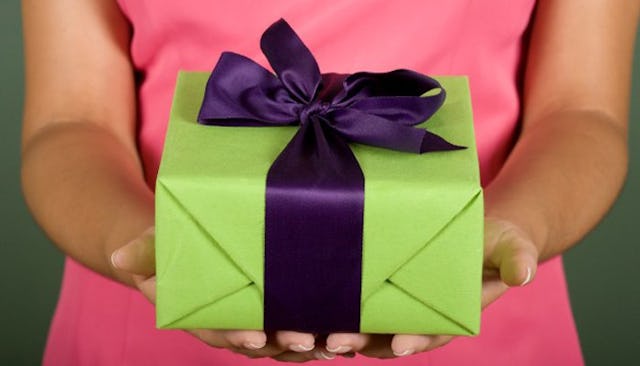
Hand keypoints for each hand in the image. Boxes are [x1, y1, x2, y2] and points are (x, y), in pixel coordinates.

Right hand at [110, 227, 328, 361]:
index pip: (217, 330)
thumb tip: (121, 257)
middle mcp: (234, 320)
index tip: (254, 336)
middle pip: (259, 339)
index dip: (235, 335)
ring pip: (286, 338)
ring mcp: (261, 315)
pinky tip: (351, 329)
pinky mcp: (284, 303)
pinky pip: (306, 320)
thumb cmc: (171, 245)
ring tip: (337, 341)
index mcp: (202, 312)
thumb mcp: (156, 244)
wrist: (186, 244)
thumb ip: (146, 250)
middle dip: (282, 342)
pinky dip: (327, 327)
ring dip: (311, 342)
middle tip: (305, 340)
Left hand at [318, 217, 538, 358]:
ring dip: (338, 333)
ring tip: (311, 335)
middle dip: (364, 341)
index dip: (417, 340)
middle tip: (339, 341)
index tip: (403, 344)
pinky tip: (303, 312)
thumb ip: (516, 258)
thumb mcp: (510, 245)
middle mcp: (417, 316)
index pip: (431, 333)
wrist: (474, 232)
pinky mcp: (373, 287)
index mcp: (449, 315)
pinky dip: (328, 311)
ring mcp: (393, 304)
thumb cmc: (494, 241)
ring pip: (363, 326)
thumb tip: (524, 273)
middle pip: (387, 336)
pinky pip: (350, 304)